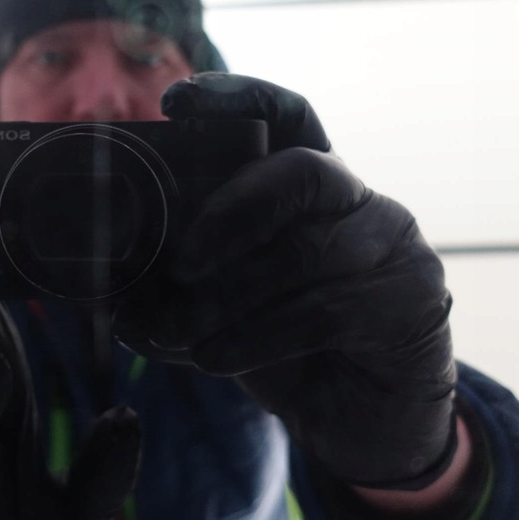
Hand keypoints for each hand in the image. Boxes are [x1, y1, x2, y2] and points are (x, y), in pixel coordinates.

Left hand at [114, 73, 456, 489]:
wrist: (359, 422)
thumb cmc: (284, 348)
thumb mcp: (223, 306)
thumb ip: (180, 285)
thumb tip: (106, 288)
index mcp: (307, 188)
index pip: (286, 116)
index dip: (235, 97)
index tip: (173, 102)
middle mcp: (356, 202)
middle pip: (300, 171)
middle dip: (227, 212)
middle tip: (177, 263)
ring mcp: (392, 247)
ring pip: (307, 249)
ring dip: (229, 295)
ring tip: (176, 330)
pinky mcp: (412, 303)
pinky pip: (325, 310)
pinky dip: (256, 336)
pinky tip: (214, 357)